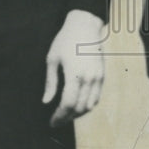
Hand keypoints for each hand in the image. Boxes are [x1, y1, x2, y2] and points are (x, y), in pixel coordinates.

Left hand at [43, 9, 103, 126]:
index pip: (67, 104)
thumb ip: (50, 82)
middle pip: (79, 108)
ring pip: (89, 105)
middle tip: (57, 120)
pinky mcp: (102, 75)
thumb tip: (46, 101)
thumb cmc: (65, 40)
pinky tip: (77, 106)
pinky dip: (87, 106)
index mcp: (74, 74)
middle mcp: (88, 78)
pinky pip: (96, 97)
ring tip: (66, 115)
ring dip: (77, 114)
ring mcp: (97, 77)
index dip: (59, 116)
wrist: (85, 25)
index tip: (52, 122)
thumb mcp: (52, 59)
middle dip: (67, 118)